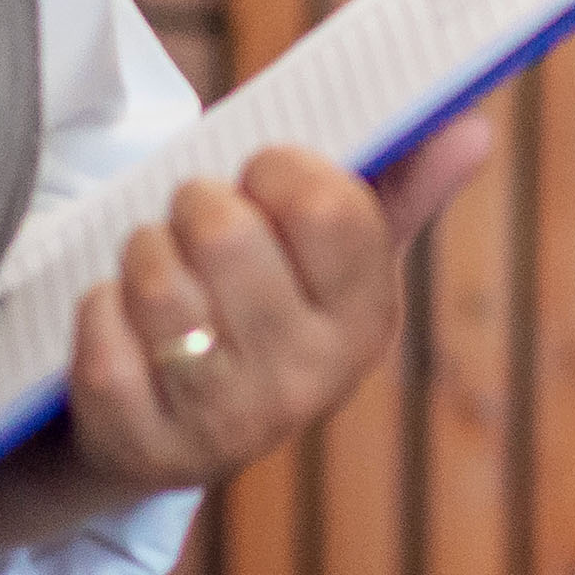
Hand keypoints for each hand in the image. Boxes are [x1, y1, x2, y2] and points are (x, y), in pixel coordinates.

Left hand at [59, 116, 497, 490]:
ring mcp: (222, 424)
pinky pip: (101, 329)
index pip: (327, 207)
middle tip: (197, 216)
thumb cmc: (266, 306)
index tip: (262, 172)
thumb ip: (402, 186)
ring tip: (158, 261)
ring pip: (158, 279)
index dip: (277, 166)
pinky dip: (100, 304)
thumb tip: (475, 129)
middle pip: (226, 233)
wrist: (173, 428)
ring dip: (142, 249)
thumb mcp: (336, 257)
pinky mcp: (142, 445)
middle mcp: (306, 383)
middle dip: (195, 201)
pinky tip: (124, 318)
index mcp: (366, 322)